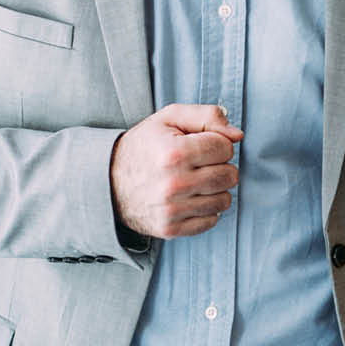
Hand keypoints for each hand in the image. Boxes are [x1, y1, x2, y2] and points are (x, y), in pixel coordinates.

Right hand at [110, 104, 242, 238]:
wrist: (107, 181)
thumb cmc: (144, 146)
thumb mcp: (169, 118)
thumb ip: (207, 116)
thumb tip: (237, 136)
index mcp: (174, 153)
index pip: (225, 147)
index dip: (216, 143)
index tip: (200, 145)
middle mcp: (173, 184)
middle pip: (230, 175)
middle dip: (220, 166)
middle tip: (200, 164)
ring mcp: (171, 210)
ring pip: (224, 200)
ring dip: (215, 189)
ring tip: (195, 181)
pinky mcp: (171, 229)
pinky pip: (212, 221)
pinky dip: (206, 209)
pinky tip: (189, 198)